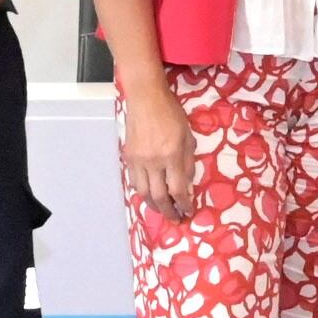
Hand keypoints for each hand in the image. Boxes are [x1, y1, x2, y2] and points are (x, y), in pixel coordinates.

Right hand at [117, 79, 200, 220]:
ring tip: (162, 210)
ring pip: (143, 193)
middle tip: (175, 218)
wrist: (146, 98)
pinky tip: (150, 195)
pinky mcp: (128, 157)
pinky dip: (143, 192)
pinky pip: (135, 182)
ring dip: (153, 206)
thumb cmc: (171, 114)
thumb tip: (187, 187)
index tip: (189, 211)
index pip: (177, 189)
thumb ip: (188, 163)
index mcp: (172, 154)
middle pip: (159, 196)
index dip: (184, 204)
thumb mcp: (188, 137)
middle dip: (168, 211)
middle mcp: (153, 161)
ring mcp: (138, 160)